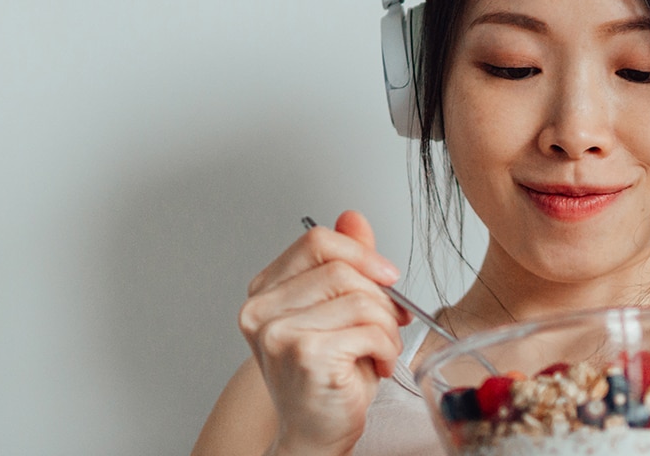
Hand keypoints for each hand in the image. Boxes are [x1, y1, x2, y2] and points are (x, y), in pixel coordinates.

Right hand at [237, 210, 407, 455]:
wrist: (314, 433)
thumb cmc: (327, 378)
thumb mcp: (337, 312)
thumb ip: (343, 264)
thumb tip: (353, 217)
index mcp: (265, 291)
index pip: (317, 241)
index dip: (362, 254)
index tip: (387, 277)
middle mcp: (262, 309)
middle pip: (342, 269)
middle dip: (380, 299)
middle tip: (387, 327)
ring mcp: (279, 332)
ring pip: (361, 299)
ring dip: (386, 328)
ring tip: (380, 351)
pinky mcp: (305, 354)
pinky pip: (369, 329)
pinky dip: (387, 348)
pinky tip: (376, 366)